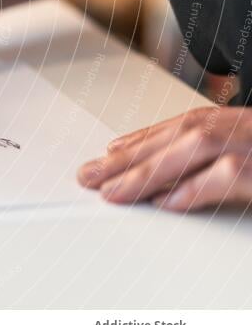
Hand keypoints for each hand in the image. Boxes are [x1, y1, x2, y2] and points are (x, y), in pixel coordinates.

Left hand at [78, 106, 251, 210]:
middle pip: (173, 139)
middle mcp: (234, 127)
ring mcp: (247, 144)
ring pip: (189, 150)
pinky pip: (222, 177)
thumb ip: (207, 157)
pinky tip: (161, 202)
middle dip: (127, 158)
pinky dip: (190, 189)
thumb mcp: (243, 147)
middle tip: (89, 175)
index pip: (175, 129)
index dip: (137, 143)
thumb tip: (162, 181)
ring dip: (146, 171)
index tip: (106, 154)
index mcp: (228, 122)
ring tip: (111, 190)